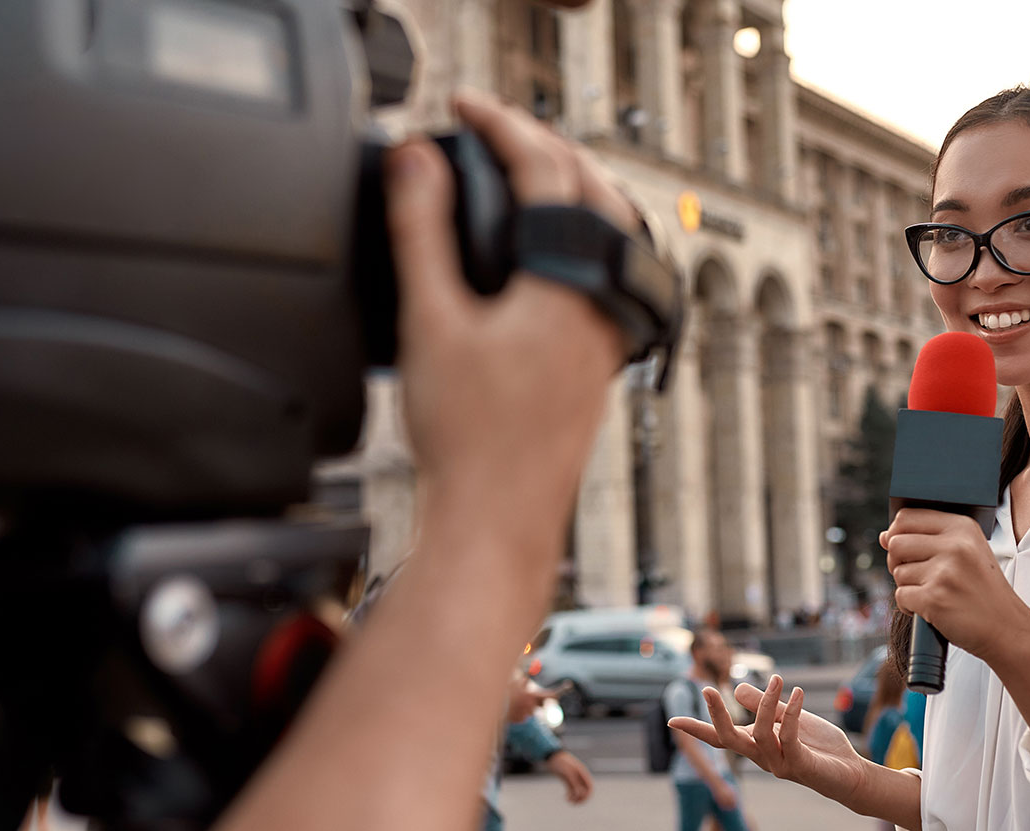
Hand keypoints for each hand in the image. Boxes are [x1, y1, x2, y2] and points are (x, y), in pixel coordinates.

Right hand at [385, 89, 630, 543]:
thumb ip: (421, 232)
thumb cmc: (467, 441)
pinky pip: (606, 274)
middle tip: (494, 129)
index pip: (546, 170)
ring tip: (525, 175)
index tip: (464, 106)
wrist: (498, 525)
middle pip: (594, 192)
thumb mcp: (428, 321)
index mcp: (568, 284)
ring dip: (571, 191)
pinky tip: (544, 258)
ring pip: (611, 235)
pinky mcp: (600, 367)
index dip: (502, 125)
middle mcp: (603, 306)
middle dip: (544, 147)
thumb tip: (419, 158)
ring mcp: (608, 338)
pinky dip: (578, 239)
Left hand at [543, 750, 592, 804]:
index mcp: (582, 773)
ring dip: (575, 799)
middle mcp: (579, 777)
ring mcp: (573, 779)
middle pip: (585, 791)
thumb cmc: (560, 762)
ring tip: (569, 801)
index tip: (581, 800)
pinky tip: (566, 798)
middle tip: (575, 803)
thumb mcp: (568, 772)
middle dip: (582, 799)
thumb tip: (578, 793)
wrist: (551, 756)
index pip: (590, 787)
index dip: (588, 795)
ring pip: (578, 792)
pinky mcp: (566, 780)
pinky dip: (570, 796)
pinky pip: (571, 791)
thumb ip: (574, 782)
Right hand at [669, 675, 865, 805]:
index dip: (697, 729)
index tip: (672, 720)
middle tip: (707, 689)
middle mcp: (762, 757)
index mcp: (756, 745)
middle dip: (717, 716)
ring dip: (767, 703)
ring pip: (760, 734)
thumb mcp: (789, 718)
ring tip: (778, 679)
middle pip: (729, 740)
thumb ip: (766, 706)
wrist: (850, 773)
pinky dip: (792, 713)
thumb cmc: (818, 746)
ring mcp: (779, 764)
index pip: (721, 737)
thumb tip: (736, 689)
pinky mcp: (800, 765)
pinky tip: (798, 694)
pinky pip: (789, 737)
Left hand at [881, 508, 1017, 665]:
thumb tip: (885, 536)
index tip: (907, 550)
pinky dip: (910, 607)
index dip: (897, 534)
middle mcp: (954, 545)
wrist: (1006, 628)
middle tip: (919, 576)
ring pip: (897, 572)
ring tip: (934, 594)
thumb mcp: (967, 553)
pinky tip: (931, 609)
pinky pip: (900, 596)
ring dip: (909, 587)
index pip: (907, 517)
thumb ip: (928, 539)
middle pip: (896, 543)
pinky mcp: (934, 598)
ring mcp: (944, 572)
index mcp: (962, 527)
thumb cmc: (983, 591)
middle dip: (898, 562)